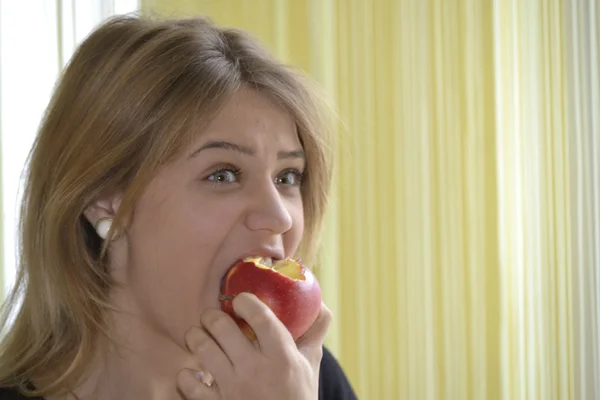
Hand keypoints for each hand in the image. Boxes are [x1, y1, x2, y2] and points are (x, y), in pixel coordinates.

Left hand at [176, 292, 331, 399]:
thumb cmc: (297, 396)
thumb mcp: (310, 365)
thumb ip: (314, 332)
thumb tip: (320, 304)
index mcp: (281, 356)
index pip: (259, 316)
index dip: (245, 301)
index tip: (240, 300)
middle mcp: (255, 370)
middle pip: (221, 326)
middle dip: (211, 315)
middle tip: (213, 317)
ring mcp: (232, 389)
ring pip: (201, 347)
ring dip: (196, 337)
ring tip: (199, 337)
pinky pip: (188, 381)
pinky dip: (187, 374)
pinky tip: (196, 371)